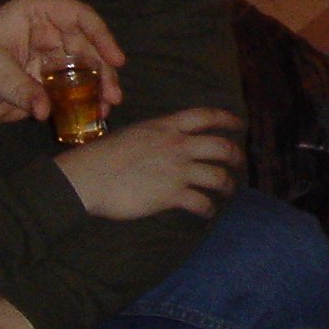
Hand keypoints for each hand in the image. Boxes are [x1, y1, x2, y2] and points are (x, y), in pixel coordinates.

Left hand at [0, 0, 128, 123]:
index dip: (99, 34)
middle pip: (87, 46)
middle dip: (103, 70)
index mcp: (34, 15)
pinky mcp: (45, 83)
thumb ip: (22, 89)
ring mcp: (48, 59)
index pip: (76, 15)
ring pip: (84, 69)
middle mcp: (47, 33)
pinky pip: (72, 90)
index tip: (114, 58)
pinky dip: (84, 101)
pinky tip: (95, 115)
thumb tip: (46, 110)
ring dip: (99, 87)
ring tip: (107, 108)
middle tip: (112, 94)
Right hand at [57, 107, 241, 221]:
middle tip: (239, 161)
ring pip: (218, 176)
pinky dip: (208, 209)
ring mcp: (178, 170)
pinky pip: (202, 202)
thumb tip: (165, 141)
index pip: (206, 116)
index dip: (227, 118)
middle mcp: (178, 145)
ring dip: (228, 185)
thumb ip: (156, 135)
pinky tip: (207, 212)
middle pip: (221, 147)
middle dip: (236, 155)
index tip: (239, 123)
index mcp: (167, 126)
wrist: (89, 177)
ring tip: (228, 190)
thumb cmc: (103, 155)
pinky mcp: (173, 194)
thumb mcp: (134, 133)